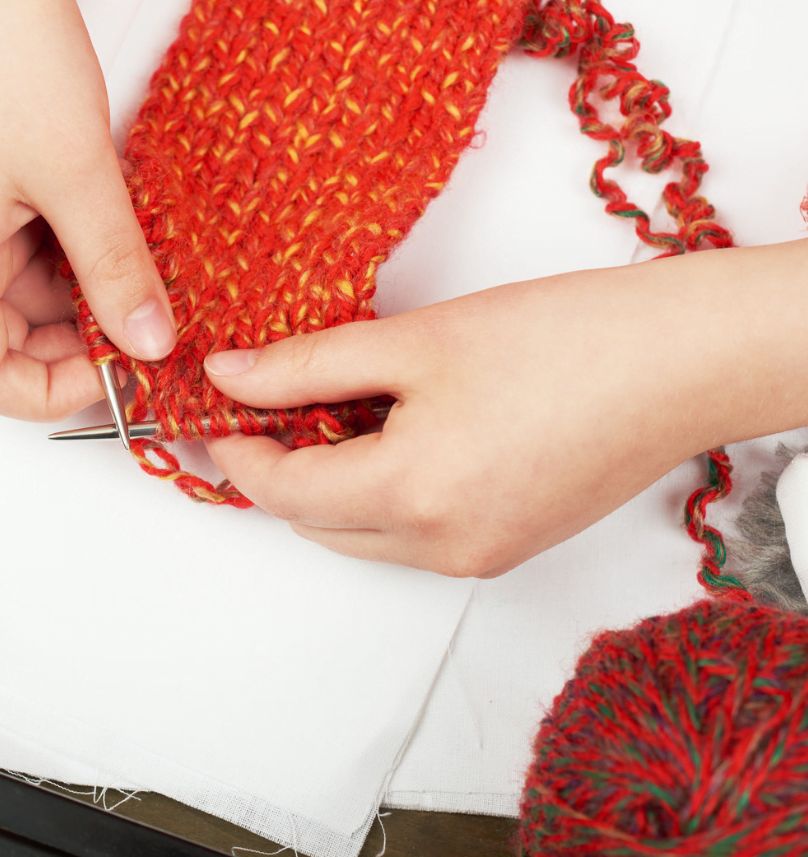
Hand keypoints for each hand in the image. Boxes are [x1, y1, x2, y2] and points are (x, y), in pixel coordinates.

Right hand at [0, 0, 175, 420]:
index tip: (115, 379)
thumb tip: (147, 341)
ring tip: (138, 279)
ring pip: (16, 300)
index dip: (47, 395)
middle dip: (73, 347)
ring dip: (77, 302)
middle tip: (143, 332)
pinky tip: (113, 241)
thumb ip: (115, 267)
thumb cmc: (4, 49)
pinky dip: (69, 262)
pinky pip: (20, 256)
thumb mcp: (79, 173)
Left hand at [203, 241, 807, 577]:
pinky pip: (410, 536)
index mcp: (411, 496)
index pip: (283, 492)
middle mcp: (440, 548)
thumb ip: (308, 366)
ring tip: (330, 410)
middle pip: (316, 523)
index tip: (214, 410)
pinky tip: (391, 434)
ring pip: (361, 536)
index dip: (237, 450)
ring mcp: (477, 557)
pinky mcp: (506, 548)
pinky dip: (380, 495)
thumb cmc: (563, 338)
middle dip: (278, 469)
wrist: (682, 362)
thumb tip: (230, 377)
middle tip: (262, 404)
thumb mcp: (415, 341)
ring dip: (328, 484)